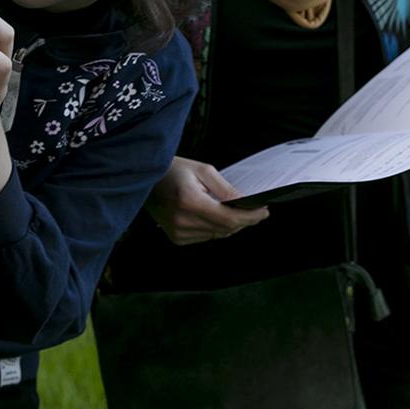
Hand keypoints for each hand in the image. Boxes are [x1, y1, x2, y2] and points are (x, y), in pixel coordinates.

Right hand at [144, 158, 269, 244]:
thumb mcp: (203, 170)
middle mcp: (183, 220)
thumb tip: (247, 203)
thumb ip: (226, 189)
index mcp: (190, 201)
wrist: (145, 178)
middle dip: (244, 221)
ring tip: (232, 210)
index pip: (229, 218)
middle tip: (255, 210)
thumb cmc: (174, 170)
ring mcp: (178, 232)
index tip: (264, 212)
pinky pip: (206, 237)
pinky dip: (215, 228)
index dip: (251, 217)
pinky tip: (212, 216)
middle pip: (226, 229)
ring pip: (218, 235)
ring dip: (230, 225)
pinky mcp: (176, 238)